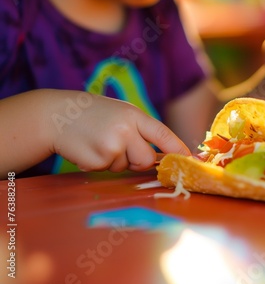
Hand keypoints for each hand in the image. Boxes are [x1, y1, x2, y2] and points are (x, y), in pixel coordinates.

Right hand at [47, 91, 189, 172]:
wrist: (55, 115)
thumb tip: (162, 155)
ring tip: (98, 142)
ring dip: (115, 160)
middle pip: (145, 159)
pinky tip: (88, 148)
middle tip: (117, 145)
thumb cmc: (92, 114)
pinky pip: (107, 170)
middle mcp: (125, 130)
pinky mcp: (96, 161)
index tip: (191, 160)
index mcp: (133, 115)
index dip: (178, 149)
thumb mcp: (120, 113)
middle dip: (136, 159)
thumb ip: (140, 130)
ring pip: (125, 167)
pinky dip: (99, 164)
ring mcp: (111, 146)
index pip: (163, 135)